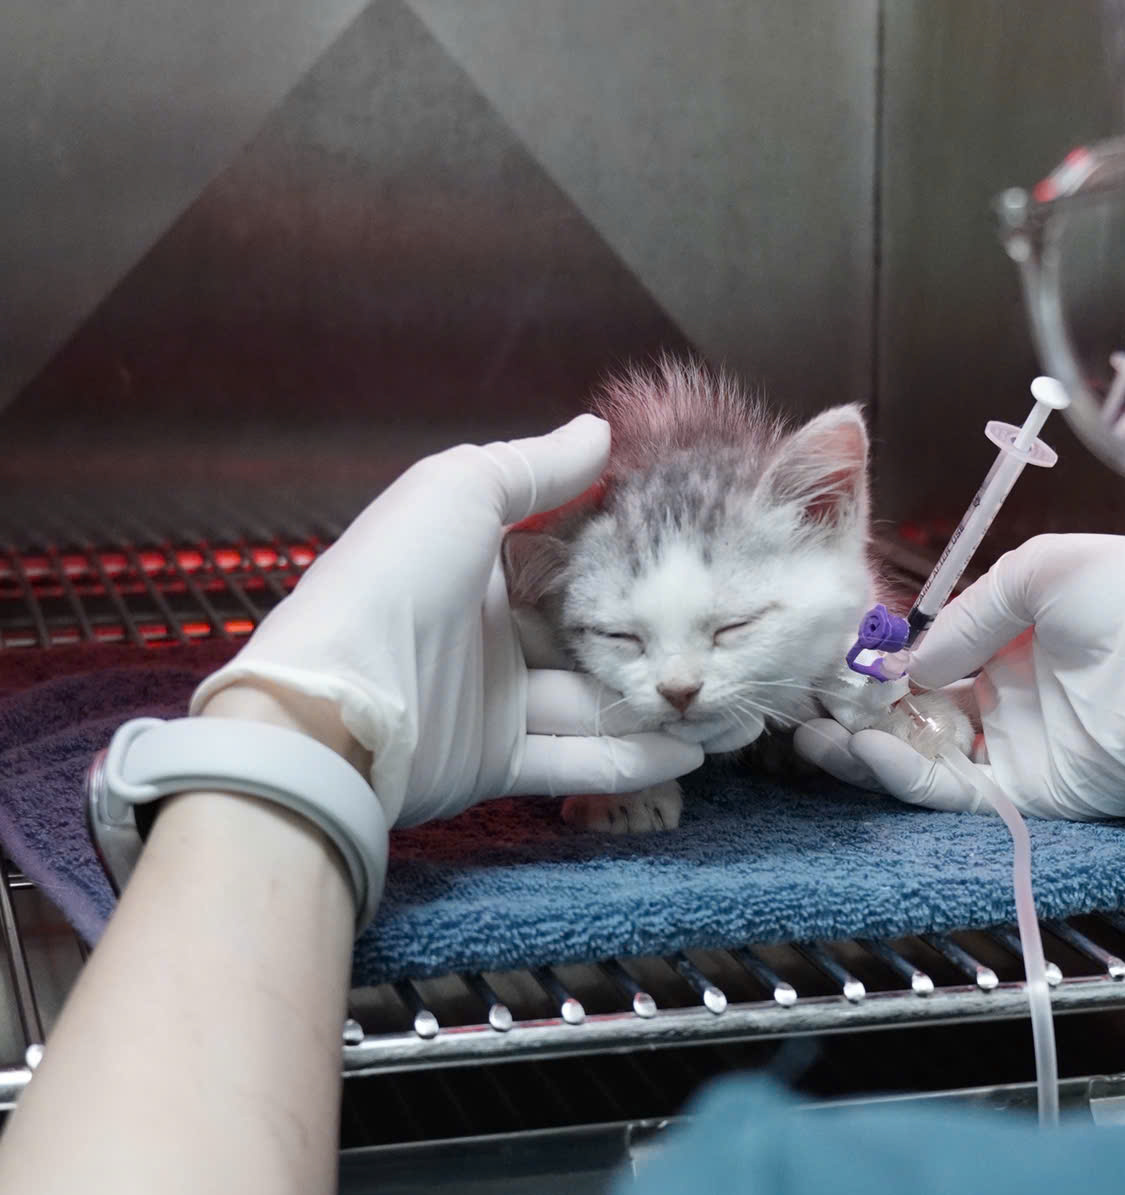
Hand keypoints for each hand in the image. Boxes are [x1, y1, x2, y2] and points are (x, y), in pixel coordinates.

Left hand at [192, 420, 702, 826]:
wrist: (333, 708)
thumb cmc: (392, 580)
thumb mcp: (459, 490)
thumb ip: (535, 466)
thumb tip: (599, 432)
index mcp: (471, 560)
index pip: (558, 547)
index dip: (618, 540)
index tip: (692, 532)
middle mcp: (485, 629)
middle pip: (583, 627)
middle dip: (648, 628)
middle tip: (721, 624)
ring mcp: (492, 700)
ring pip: (591, 698)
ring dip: (651, 697)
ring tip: (719, 693)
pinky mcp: (496, 763)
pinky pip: (578, 759)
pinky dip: (633, 759)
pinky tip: (689, 751)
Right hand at [795, 533, 1124, 911]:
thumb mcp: (1042, 570)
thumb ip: (969, 613)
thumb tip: (914, 663)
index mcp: (1024, 637)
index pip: (939, 655)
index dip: (887, 661)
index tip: (838, 660)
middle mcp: (1018, 696)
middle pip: (921, 712)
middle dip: (862, 712)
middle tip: (807, 709)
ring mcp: (1022, 748)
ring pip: (926, 756)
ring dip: (868, 749)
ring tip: (815, 736)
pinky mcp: (1030, 796)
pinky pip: (952, 790)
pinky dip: (905, 773)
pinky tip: (867, 748)